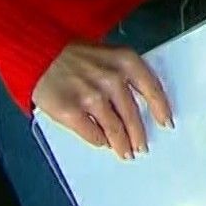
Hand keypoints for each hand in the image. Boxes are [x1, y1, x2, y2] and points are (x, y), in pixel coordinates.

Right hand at [31, 43, 172, 159]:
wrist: (38, 54)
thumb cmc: (74, 54)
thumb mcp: (107, 54)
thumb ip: (125, 75)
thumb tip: (138, 106)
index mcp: (125, 61)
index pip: (152, 89)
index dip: (161, 109)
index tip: (166, 123)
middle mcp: (111, 78)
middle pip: (132, 115)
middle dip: (138, 135)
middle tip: (141, 146)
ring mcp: (91, 96)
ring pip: (114, 129)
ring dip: (121, 144)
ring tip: (125, 152)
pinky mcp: (71, 111)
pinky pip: (93, 134)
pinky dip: (99, 141)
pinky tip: (102, 143)